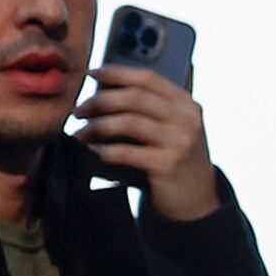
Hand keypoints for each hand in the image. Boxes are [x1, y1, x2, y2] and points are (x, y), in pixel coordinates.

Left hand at [75, 64, 220, 221]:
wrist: (197, 202)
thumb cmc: (176, 162)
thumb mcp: (173, 130)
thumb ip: (151, 111)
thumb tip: (104, 91)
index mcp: (186, 105)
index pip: (148, 78)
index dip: (116, 73)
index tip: (91, 74)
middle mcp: (186, 119)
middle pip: (134, 97)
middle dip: (99, 101)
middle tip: (78, 110)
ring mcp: (179, 142)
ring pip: (127, 122)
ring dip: (96, 126)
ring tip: (80, 133)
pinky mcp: (167, 165)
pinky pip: (125, 152)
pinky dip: (103, 150)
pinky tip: (92, 151)